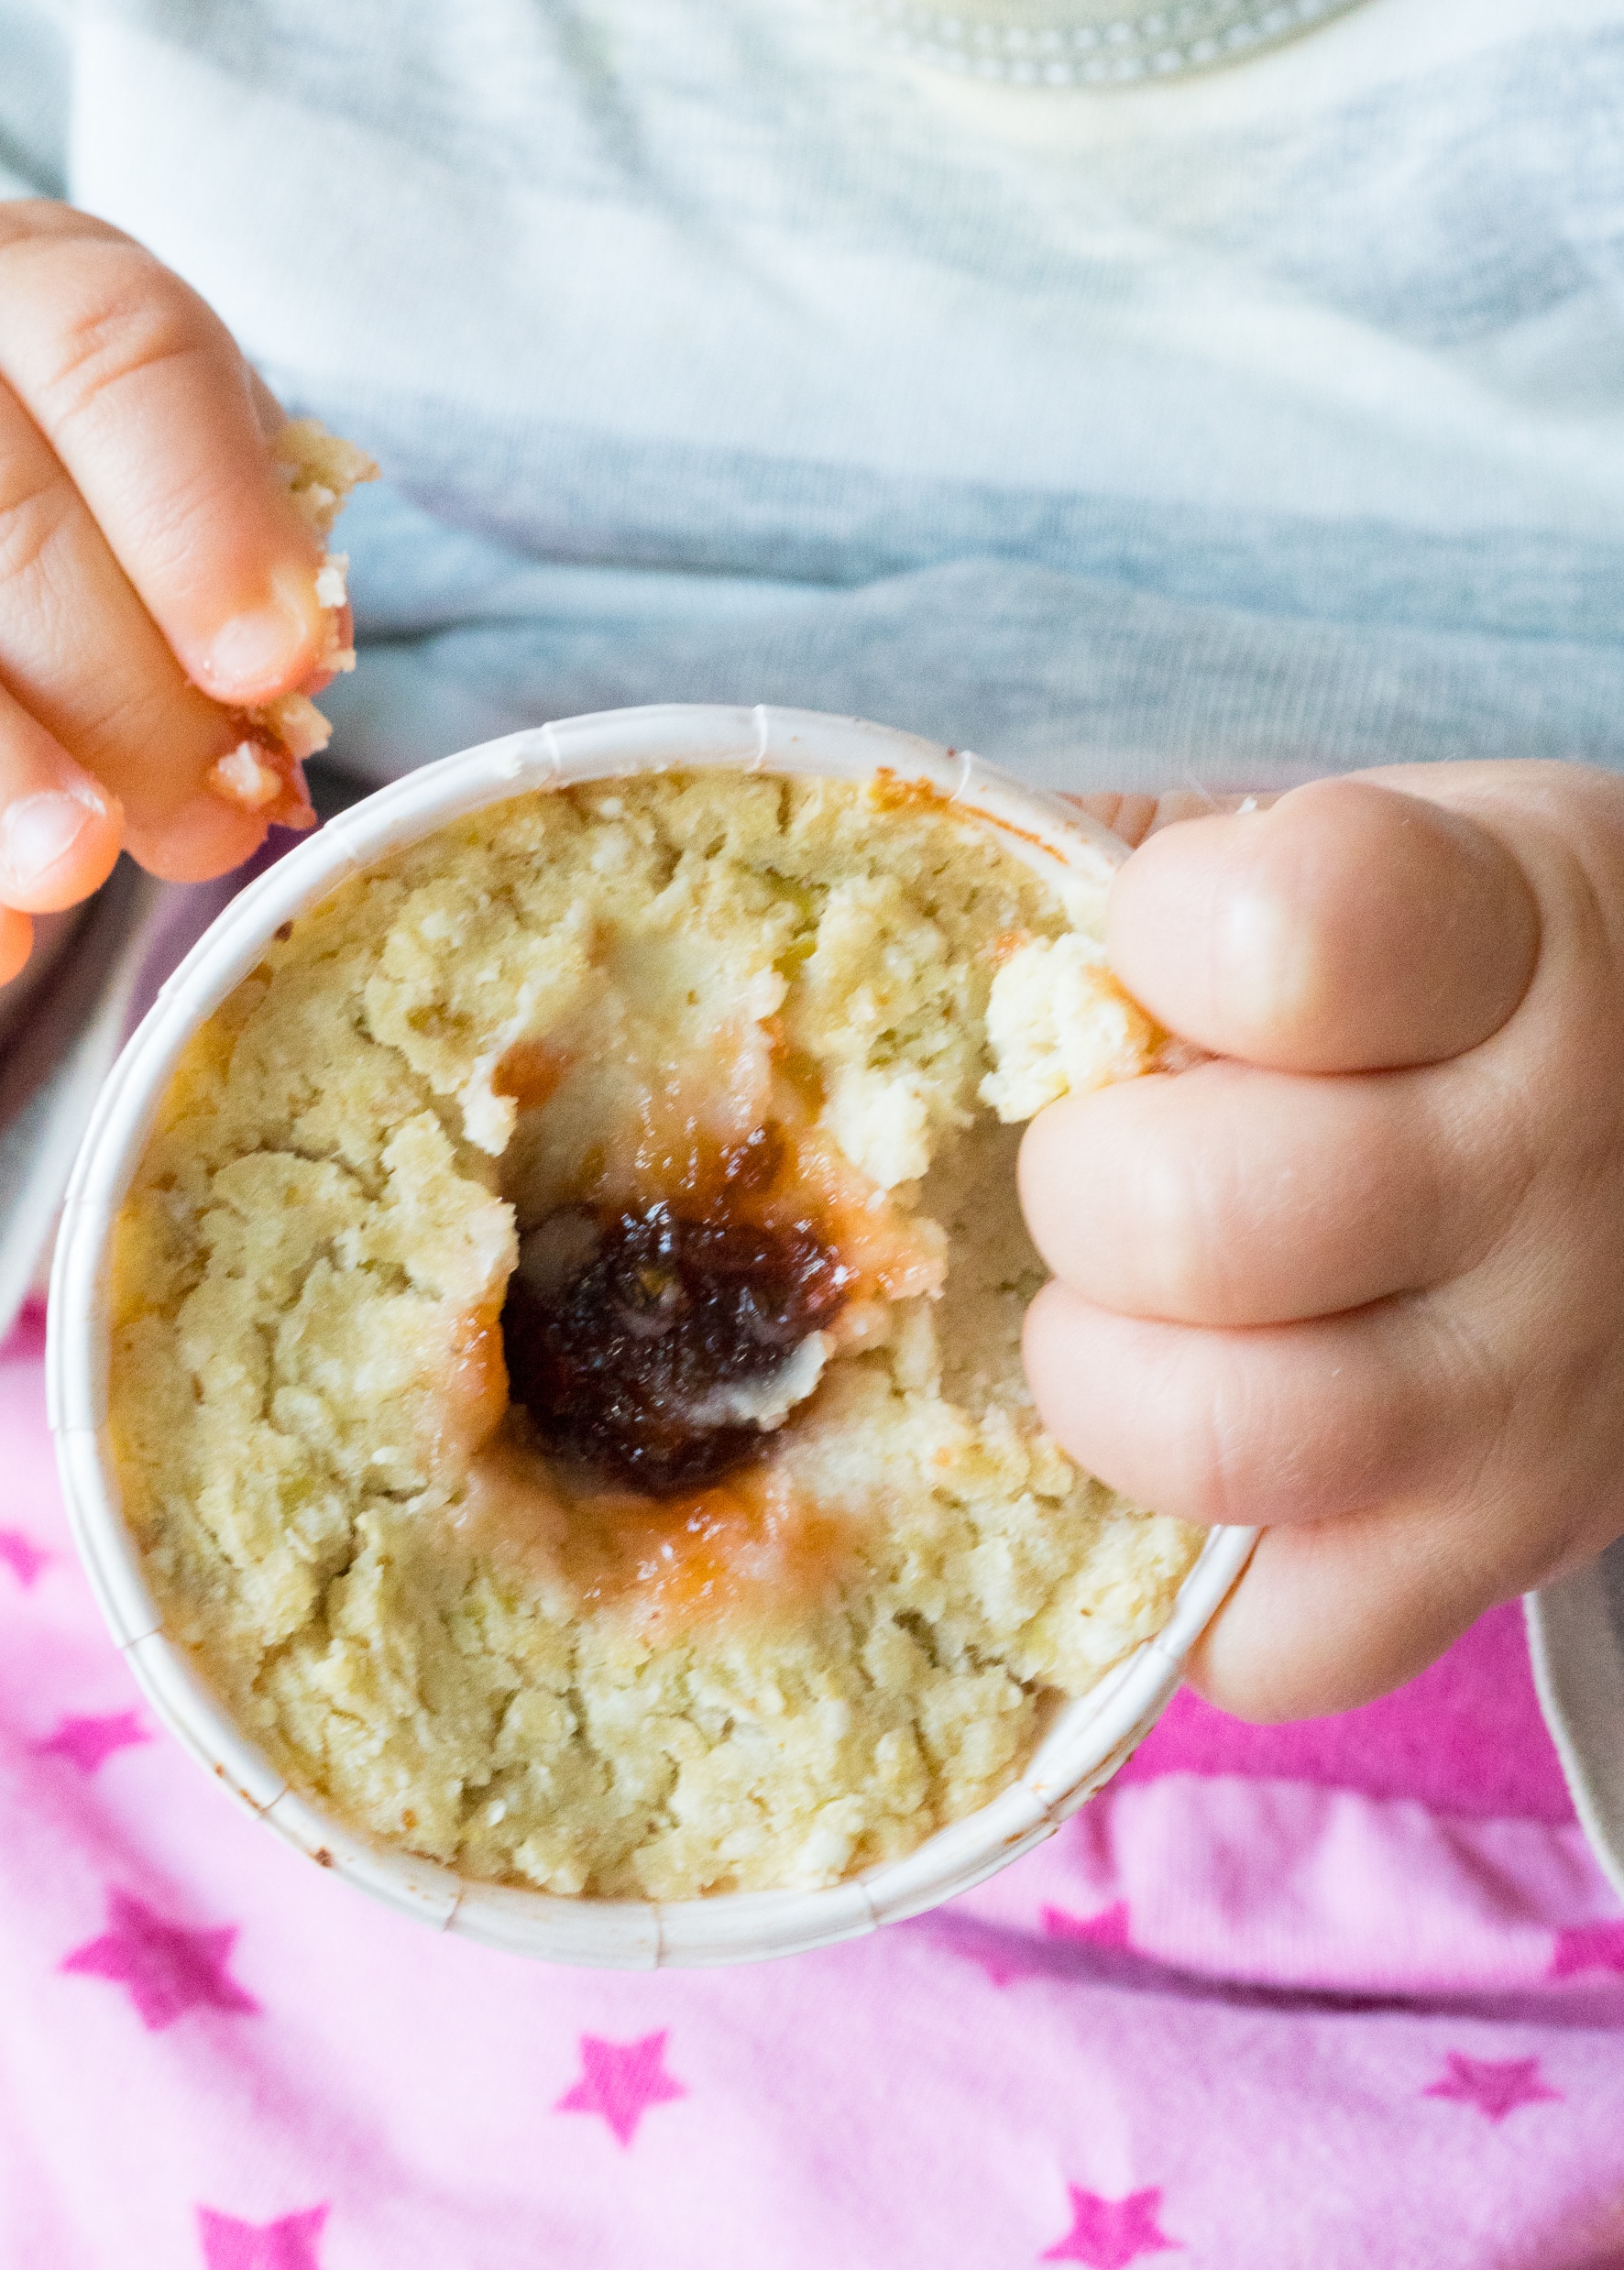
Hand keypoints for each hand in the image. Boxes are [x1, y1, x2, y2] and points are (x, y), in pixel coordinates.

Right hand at [0, 202, 342, 1153]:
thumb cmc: (112, 527)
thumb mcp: (204, 520)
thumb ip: (244, 586)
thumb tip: (282, 689)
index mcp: (19, 287)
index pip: (113, 355)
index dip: (203, 517)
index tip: (279, 660)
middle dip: (104, 676)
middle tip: (207, 813)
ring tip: (74, 875)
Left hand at [1021, 764, 1623, 1718]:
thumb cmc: (1482, 969)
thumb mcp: (1392, 857)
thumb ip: (1185, 869)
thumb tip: (954, 922)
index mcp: (1508, 937)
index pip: (1288, 938)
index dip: (1160, 934)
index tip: (1161, 946)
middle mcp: (1545, 1165)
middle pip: (1193, 1220)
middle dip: (1083, 1183)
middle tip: (1113, 1161)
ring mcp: (1540, 1385)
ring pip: (1220, 1433)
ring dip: (1106, 1376)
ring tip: (1137, 1315)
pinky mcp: (1509, 1549)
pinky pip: (1279, 1641)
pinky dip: (1191, 1579)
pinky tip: (1213, 1452)